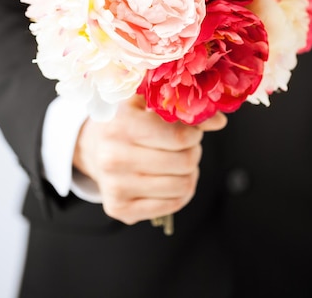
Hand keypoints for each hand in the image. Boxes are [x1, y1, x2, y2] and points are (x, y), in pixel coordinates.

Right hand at [73, 95, 226, 224]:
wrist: (92, 147)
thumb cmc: (125, 120)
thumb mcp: (147, 103)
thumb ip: (182, 106)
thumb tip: (219, 121)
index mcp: (120, 125)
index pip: (179, 136)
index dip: (195, 133)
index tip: (191, 130)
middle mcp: (114, 158)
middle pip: (184, 162)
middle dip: (193, 151)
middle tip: (187, 145)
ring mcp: (116, 187)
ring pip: (182, 185)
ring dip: (190, 172)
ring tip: (179, 160)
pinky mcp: (120, 209)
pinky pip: (172, 205)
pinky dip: (181, 191)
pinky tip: (171, 177)